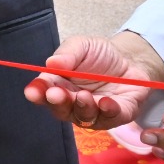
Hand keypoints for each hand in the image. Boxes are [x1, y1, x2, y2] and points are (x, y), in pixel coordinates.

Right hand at [24, 31, 163, 129]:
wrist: (130, 60)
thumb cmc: (100, 55)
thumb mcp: (82, 46)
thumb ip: (68, 53)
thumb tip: (51, 63)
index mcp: (58, 86)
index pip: (43, 93)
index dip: (37, 93)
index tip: (32, 91)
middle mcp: (73, 104)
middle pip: (61, 109)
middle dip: (58, 102)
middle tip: (56, 94)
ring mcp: (94, 113)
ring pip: (84, 117)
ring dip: (82, 107)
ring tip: (83, 96)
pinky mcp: (117, 115)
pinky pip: (111, 118)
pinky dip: (108, 111)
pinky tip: (105, 102)